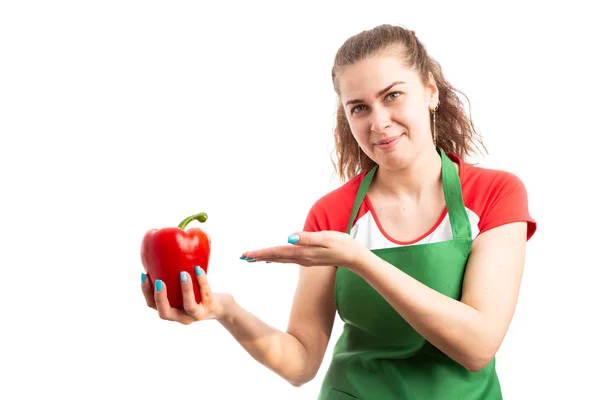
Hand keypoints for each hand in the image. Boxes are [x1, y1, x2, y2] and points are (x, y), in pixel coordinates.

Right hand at [141, 268, 231, 324]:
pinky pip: (206, 293)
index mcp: (171, 311)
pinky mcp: (211, 307)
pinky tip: (198, 269)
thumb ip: (171, 279)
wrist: (221, 307)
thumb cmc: (196, 294)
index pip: (153, 305)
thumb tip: (160, 252)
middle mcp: (182, 317)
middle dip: (160, 298)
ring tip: (183, 274)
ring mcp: (197, 314)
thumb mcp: (182, 289)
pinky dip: (202, 281)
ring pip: (189, 306)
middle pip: (165, 313)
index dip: (146, 292)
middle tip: (158, 281)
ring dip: (185, 289)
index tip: (144, 275)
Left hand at [241, 231, 367, 269]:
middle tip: (242, 257)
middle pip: (275, 257)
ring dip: (265, 258)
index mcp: (302, 252)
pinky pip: (287, 259)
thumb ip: (307, 238)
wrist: (355, 258)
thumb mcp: (326, 238)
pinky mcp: (308, 259)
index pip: (276, 252)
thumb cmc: (342, 245)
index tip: (246, 255)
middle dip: (258, 257)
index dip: (260, 253)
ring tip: (252, 258)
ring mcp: (304, 260)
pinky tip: (272, 259)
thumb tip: (289, 237)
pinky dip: (276, 258)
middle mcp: (301, 258)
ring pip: (280, 259)